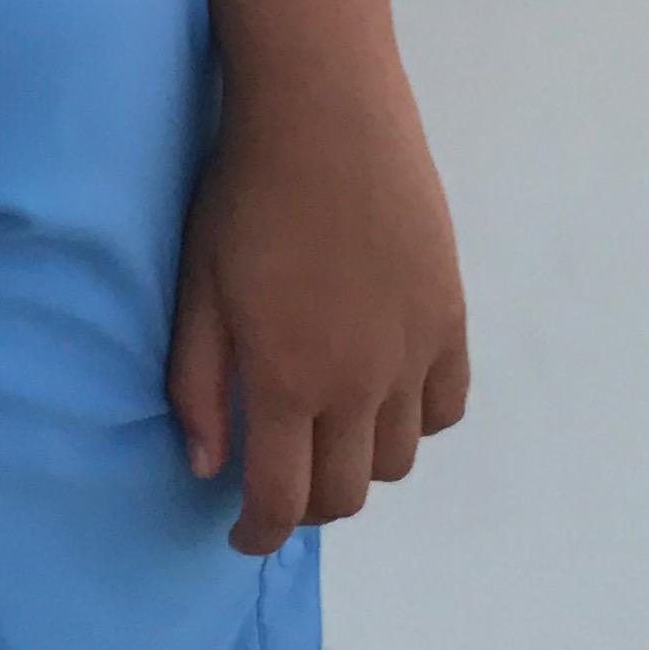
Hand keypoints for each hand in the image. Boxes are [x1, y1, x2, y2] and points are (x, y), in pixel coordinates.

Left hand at [165, 63, 468, 555]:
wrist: (326, 114)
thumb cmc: (245, 193)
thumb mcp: (199, 286)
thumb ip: (198, 382)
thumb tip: (206, 467)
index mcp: (288, 378)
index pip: (283, 500)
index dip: (260, 533)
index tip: (242, 536)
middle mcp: (359, 381)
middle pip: (346, 492)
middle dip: (307, 505)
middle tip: (279, 483)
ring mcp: (414, 352)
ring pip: (397, 458)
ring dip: (358, 463)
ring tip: (325, 433)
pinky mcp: (450, 318)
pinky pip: (444, 408)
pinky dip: (414, 421)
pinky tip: (380, 397)